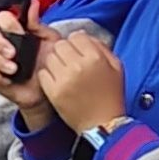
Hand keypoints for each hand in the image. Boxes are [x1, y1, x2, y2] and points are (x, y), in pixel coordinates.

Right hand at [0, 7, 50, 124]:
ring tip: (14, 69)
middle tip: (13, 53)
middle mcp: (1, 44)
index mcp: (14, 33)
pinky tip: (8, 78)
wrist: (49, 90)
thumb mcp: (49, 41)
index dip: (7, 22)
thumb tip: (33, 4)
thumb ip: (38, 24)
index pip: (2, 18)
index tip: (19, 30)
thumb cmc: (49, 63)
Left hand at [31, 23, 125, 141]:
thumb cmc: (111, 96)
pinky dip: (48, 77)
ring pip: (49, 57)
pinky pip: (42, 73)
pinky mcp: (53, 91)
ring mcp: (64, 79)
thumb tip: (82, 35)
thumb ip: (101, 47)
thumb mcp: (116, 67)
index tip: (79, 52)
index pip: (76, 36)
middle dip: (65, 52)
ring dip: (56, 63)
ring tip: (65, 74)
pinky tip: (59, 83)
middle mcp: (78, 66)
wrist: (103, 124)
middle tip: (71, 63)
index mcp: (95, 58)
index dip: (77, 43)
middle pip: (60, 45)